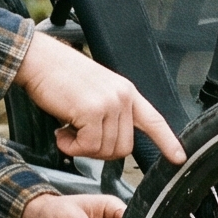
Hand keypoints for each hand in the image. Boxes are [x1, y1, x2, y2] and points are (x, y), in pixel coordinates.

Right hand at [18, 31, 185, 164]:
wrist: (38, 60)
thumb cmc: (59, 76)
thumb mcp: (95, 91)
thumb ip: (110, 112)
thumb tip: (109, 143)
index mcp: (126, 91)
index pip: (154, 119)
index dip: (167, 141)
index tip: (179, 158)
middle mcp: (122, 96)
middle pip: (124, 148)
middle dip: (98, 150)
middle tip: (77, 136)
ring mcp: (110, 103)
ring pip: (105, 150)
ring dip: (81, 148)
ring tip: (67, 128)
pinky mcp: (92, 110)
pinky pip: (88, 147)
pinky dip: (71, 147)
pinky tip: (61, 131)